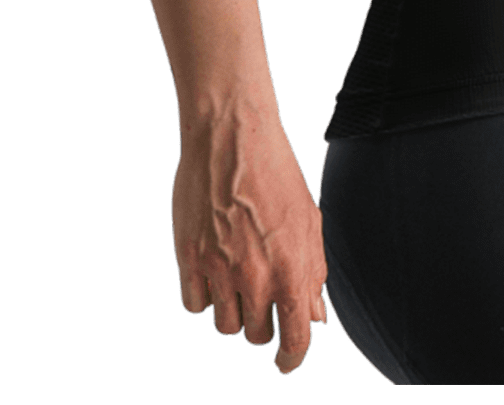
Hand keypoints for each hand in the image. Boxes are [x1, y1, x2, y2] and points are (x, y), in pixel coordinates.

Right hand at [172, 105, 328, 373]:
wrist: (232, 140)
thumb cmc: (277, 174)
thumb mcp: (308, 218)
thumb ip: (313, 271)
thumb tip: (315, 316)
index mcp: (292, 266)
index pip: (295, 336)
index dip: (292, 357)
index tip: (286, 363)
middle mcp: (256, 276)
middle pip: (256, 334)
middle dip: (263, 322)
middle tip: (262, 291)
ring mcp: (219, 270)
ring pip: (224, 325)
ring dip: (233, 309)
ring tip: (238, 274)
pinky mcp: (188, 261)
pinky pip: (194, 305)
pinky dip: (204, 294)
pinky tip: (213, 266)